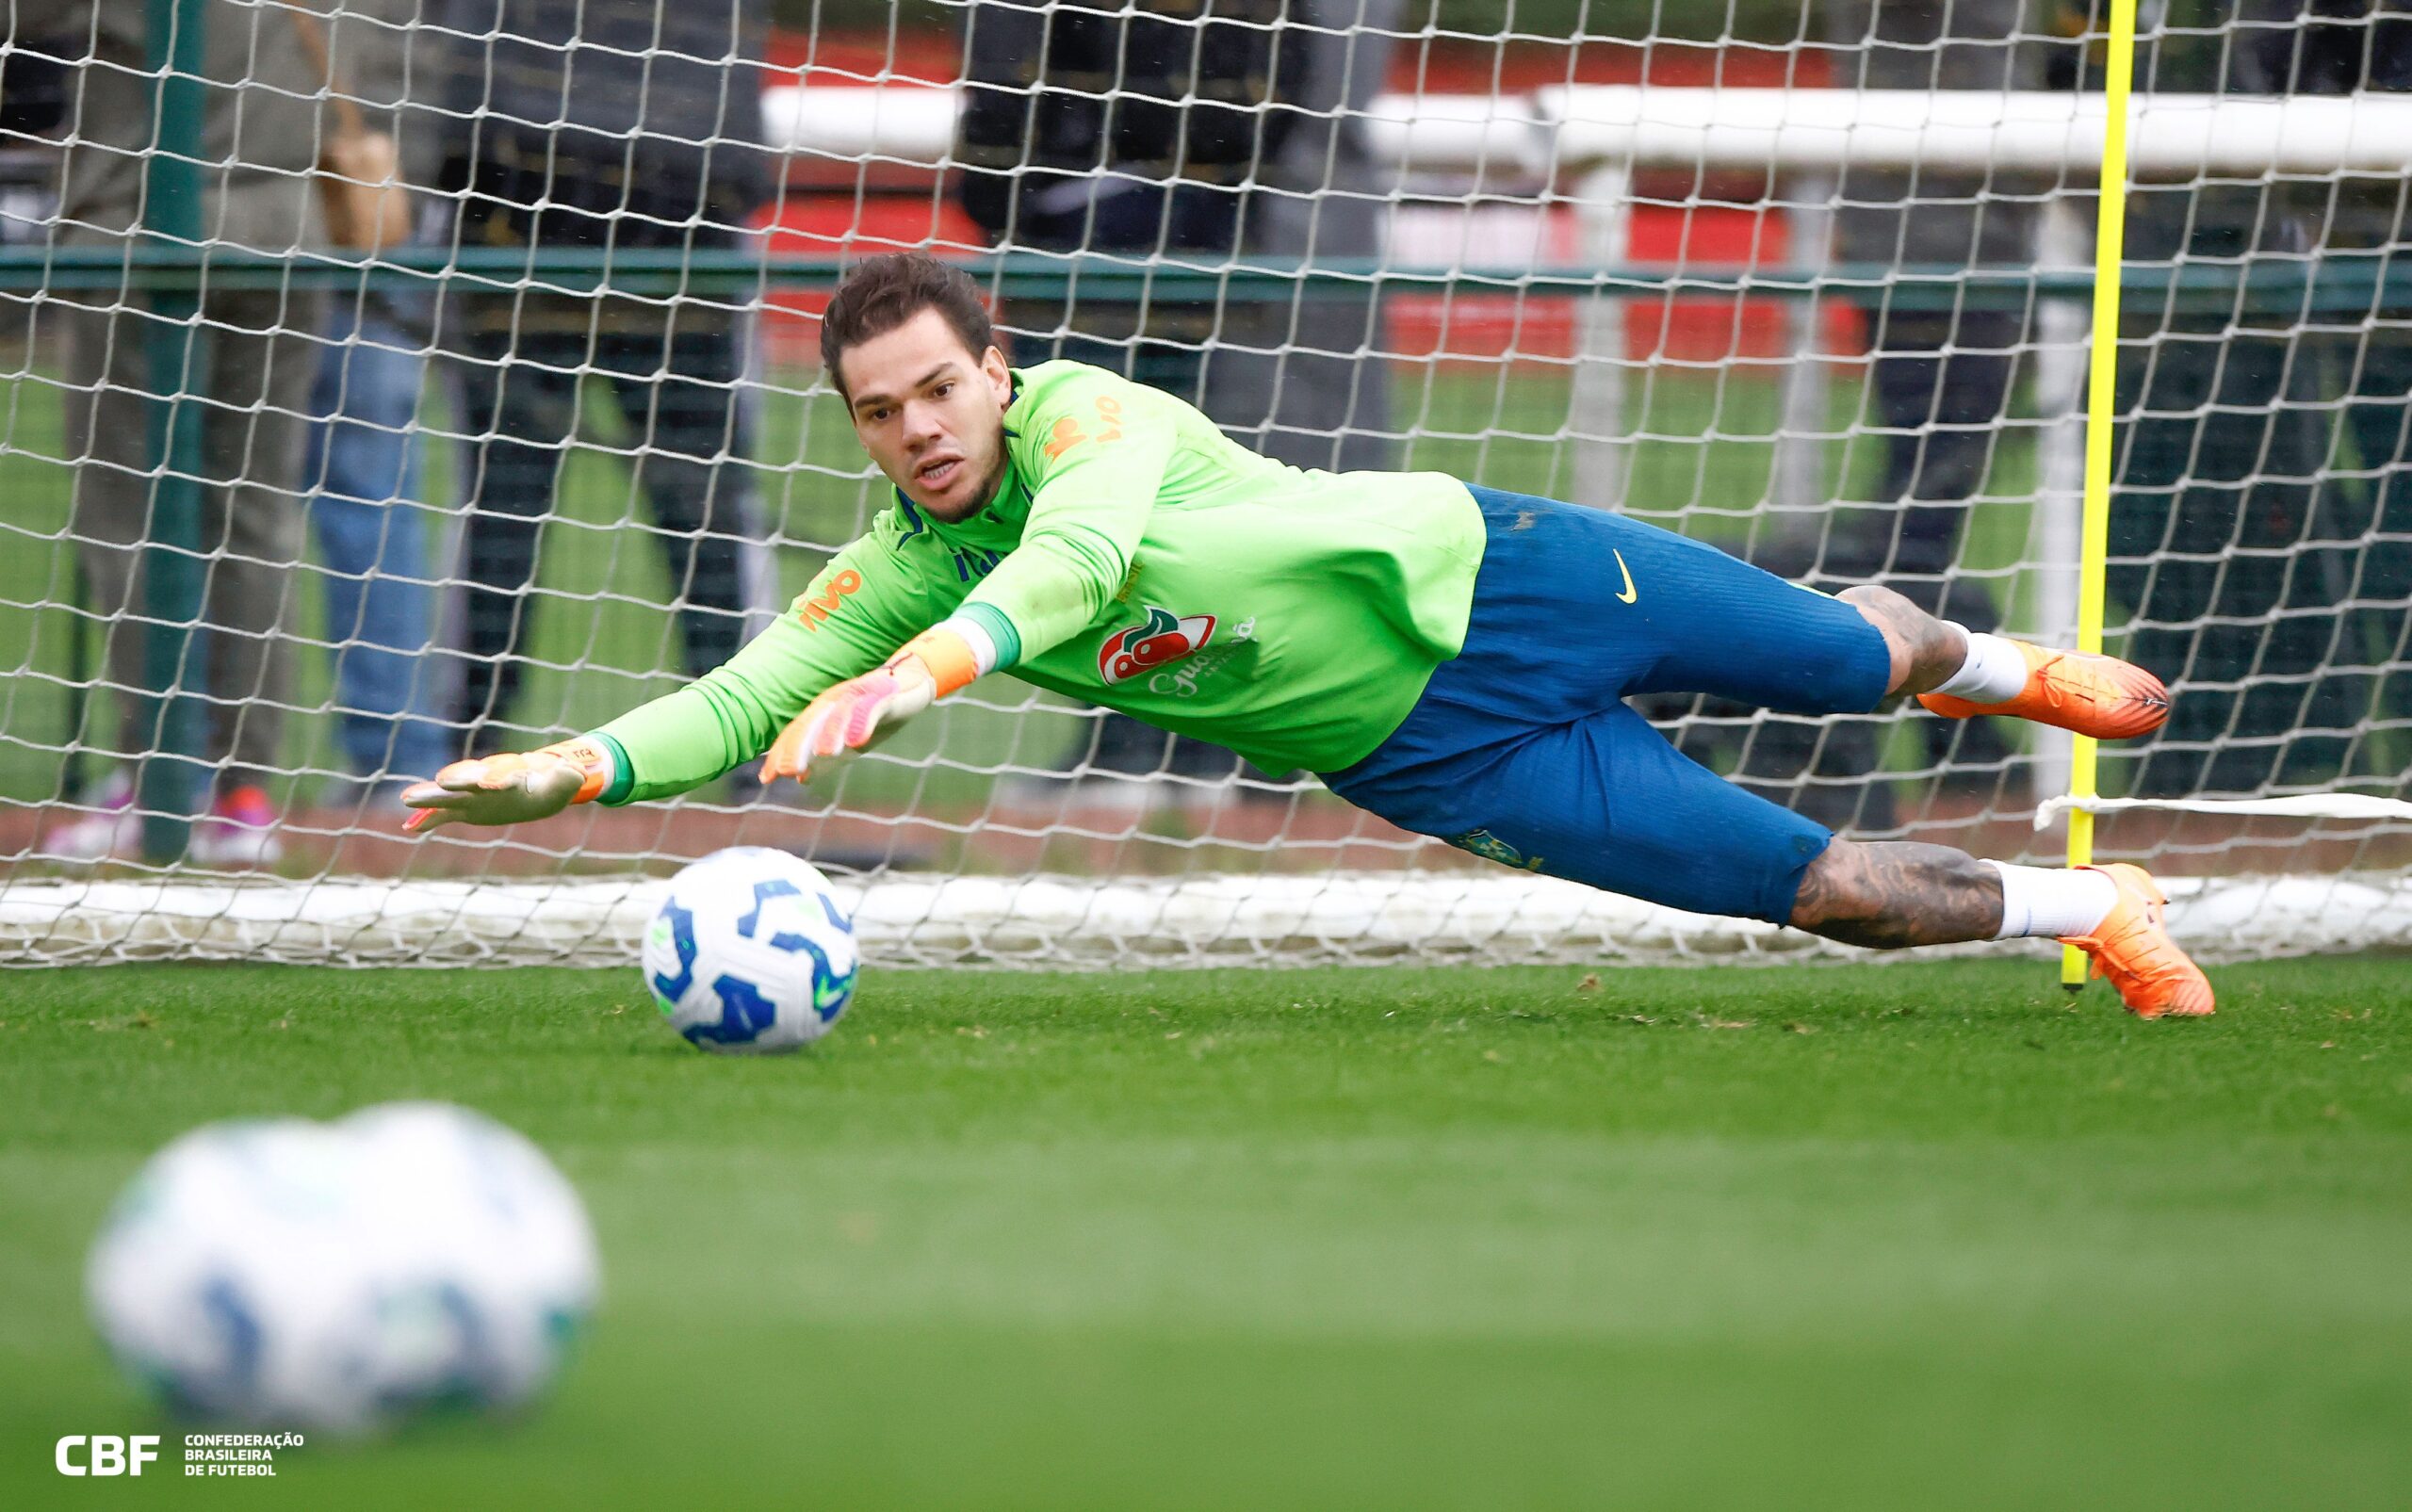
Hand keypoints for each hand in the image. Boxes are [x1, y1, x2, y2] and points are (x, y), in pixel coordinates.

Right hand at [401, 739, 611, 832]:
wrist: (535, 785)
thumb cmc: (549, 784)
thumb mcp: (563, 783)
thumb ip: (568, 778)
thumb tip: (575, 773)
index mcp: (512, 773)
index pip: (503, 773)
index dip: (497, 778)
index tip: (489, 782)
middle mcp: (487, 779)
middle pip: (469, 776)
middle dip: (457, 779)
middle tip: (442, 782)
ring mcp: (472, 794)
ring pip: (448, 793)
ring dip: (430, 796)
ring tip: (407, 799)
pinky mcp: (464, 808)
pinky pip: (442, 813)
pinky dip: (427, 819)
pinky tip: (409, 827)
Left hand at [763, 628, 980, 784]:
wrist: (913, 684)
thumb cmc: (877, 714)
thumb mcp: (850, 742)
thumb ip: (826, 758)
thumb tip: (800, 779)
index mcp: (825, 711)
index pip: (798, 733)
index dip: (782, 754)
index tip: (767, 778)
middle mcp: (836, 700)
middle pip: (811, 723)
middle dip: (798, 746)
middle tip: (787, 771)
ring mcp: (860, 695)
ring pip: (839, 715)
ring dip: (830, 734)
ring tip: (823, 755)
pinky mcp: (884, 694)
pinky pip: (871, 709)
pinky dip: (863, 723)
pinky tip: (858, 741)